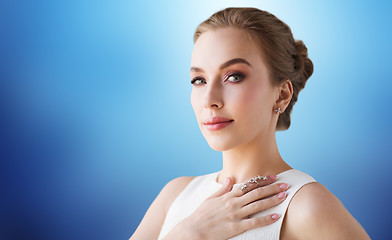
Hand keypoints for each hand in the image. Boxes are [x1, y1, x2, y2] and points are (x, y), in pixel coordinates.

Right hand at [163, 175, 288, 239]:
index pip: (249, 185)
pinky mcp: (237, 227)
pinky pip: (255, 222)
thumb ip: (222, 189)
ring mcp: (236, 214)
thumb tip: (229, 179)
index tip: (273, 177)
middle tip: (285, 184)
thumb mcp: (210, 199)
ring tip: (284, 196)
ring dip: (272, 200)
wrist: (194, 230)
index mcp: (228, 195)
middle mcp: (234, 203)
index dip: (262, 180)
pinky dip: (266, 219)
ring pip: (258, 205)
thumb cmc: (201, 215)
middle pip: (257, 193)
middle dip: (272, 188)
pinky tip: (276, 216)